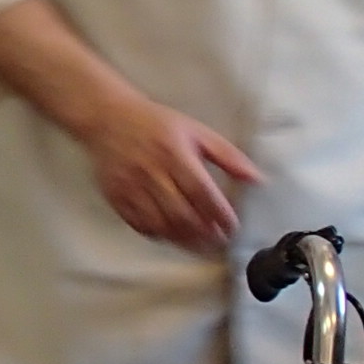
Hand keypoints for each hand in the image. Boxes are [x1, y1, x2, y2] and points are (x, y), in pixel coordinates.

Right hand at [76, 94, 261, 251]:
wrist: (108, 118)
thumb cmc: (157, 124)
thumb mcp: (196, 131)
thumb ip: (227, 155)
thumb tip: (256, 179)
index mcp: (174, 153)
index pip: (201, 191)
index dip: (219, 214)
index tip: (232, 227)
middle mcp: (152, 172)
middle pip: (181, 213)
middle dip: (203, 232)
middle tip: (219, 242)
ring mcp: (130, 186)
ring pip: (160, 223)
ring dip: (183, 239)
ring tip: (200, 245)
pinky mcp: (115, 196)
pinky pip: (138, 224)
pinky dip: (158, 234)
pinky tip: (172, 237)